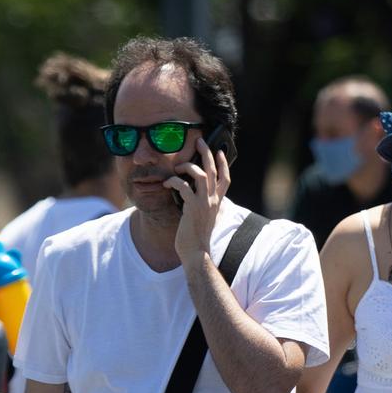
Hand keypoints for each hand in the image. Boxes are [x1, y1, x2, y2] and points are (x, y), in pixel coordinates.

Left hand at [168, 145, 228, 263]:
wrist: (196, 252)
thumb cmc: (196, 237)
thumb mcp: (204, 218)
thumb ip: (203, 205)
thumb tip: (192, 195)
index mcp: (217, 202)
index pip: (225, 178)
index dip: (223, 163)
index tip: (218, 151)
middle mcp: (213, 200)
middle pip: (213, 170)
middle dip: (206, 152)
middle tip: (198, 140)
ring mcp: (204, 203)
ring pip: (200, 174)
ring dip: (187, 166)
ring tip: (177, 166)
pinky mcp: (192, 207)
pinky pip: (183, 186)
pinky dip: (173, 181)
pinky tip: (166, 183)